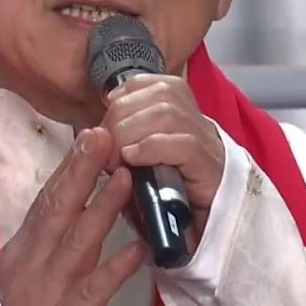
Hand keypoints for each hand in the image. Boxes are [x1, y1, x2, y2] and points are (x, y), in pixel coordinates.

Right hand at [0, 127, 146, 305]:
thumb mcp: (20, 274)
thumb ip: (43, 243)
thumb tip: (72, 203)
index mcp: (21, 250)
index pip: (46, 201)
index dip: (67, 168)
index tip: (87, 136)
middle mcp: (31, 263)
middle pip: (56, 210)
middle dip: (80, 171)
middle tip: (103, 135)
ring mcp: (48, 291)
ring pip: (77, 242)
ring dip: (101, 208)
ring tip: (125, 178)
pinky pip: (95, 291)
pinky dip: (118, 268)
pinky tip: (140, 250)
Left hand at [99, 74, 225, 244]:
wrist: (209, 223)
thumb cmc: (169, 192)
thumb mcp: (144, 163)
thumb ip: (125, 142)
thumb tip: (97, 132)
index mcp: (184, 114)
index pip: (156, 83)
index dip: (128, 92)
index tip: (109, 109)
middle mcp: (198, 122)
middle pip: (158, 95)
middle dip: (122, 115)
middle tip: (105, 146)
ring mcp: (206, 144)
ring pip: (167, 114)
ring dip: (131, 131)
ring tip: (117, 157)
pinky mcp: (209, 167)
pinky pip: (182, 144)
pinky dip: (151, 147)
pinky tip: (134, 158)